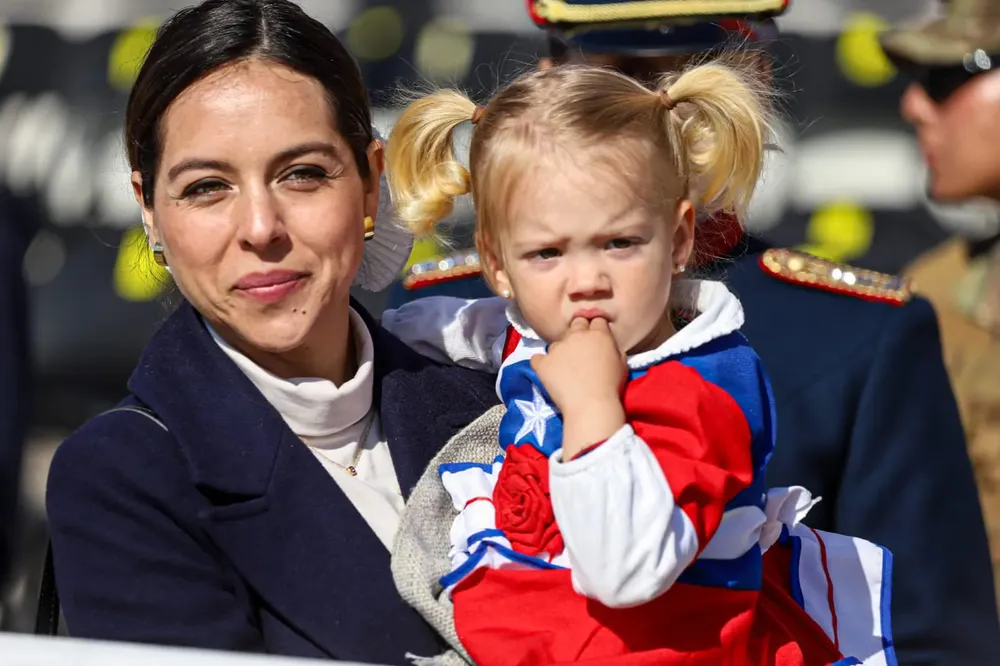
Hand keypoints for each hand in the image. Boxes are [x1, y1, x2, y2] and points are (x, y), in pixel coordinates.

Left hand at [531, 318, 626, 457]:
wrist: (591, 406)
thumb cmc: (611, 387)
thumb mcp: (621, 363)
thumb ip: (612, 347)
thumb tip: (606, 342)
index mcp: (598, 334)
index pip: (596, 321)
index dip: (597, 329)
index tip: (597, 339)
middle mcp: (576, 335)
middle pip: (576, 324)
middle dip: (579, 333)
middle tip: (581, 350)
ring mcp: (557, 348)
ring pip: (557, 343)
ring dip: (561, 351)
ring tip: (565, 368)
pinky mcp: (543, 362)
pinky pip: (537, 358)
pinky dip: (542, 363)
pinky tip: (548, 371)